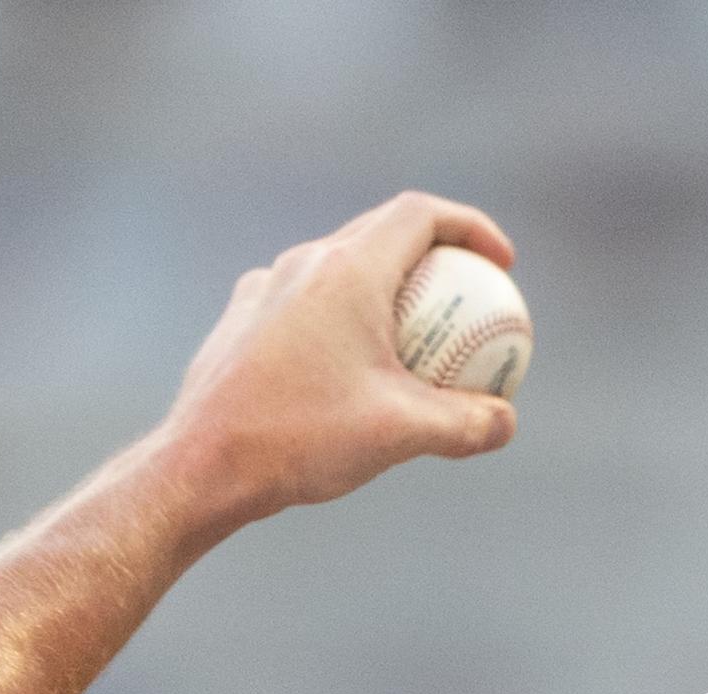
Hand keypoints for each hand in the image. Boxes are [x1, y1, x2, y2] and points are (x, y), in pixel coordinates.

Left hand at [149, 192, 521, 525]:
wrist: (202, 466)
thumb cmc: (301, 439)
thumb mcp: (402, 434)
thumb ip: (467, 423)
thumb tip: (505, 422)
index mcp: (347, 271)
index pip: (421, 214)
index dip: (471, 227)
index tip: (501, 264)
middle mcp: (304, 264)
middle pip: (383, 231)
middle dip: (437, 256)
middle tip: (470, 295)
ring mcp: (266, 287)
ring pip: (342, 265)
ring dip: (389, 287)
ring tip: (415, 334)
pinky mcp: (244, 318)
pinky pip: (308, 299)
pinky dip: (346, 315)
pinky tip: (353, 365)